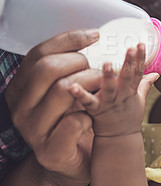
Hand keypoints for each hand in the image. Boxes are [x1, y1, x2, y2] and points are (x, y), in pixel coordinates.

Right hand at [5, 29, 100, 183]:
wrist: (68, 161)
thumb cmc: (70, 118)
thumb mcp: (66, 90)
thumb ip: (73, 68)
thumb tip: (97, 36)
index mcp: (22, 87)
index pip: (40, 53)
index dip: (69, 40)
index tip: (95, 35)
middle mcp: (22, 106)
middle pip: (48, 68)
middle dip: (81, 62)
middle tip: (99, 69)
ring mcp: (33, 129)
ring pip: (63, 91)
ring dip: (91, 84)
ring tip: (103, 87)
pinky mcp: (50, 150)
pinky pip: (75, 122)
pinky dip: (91, 115)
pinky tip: (94, 117)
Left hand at [70, 43, 158, 136]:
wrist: (119, 140)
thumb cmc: (128, 118)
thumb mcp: (139, 100)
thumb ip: (145, 84)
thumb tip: (156, 72)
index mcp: (131, 91)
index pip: (139, 72)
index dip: (141, 58)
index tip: (140, 44)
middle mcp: (122, 95)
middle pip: (128, 77)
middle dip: (130, 62)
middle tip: (130, 48)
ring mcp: (109, 103)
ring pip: (110, 88)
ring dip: (109, 76)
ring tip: (108, 63)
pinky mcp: (96, 112)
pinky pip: (87, 103)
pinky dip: (80, 95)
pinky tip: (72, 87)